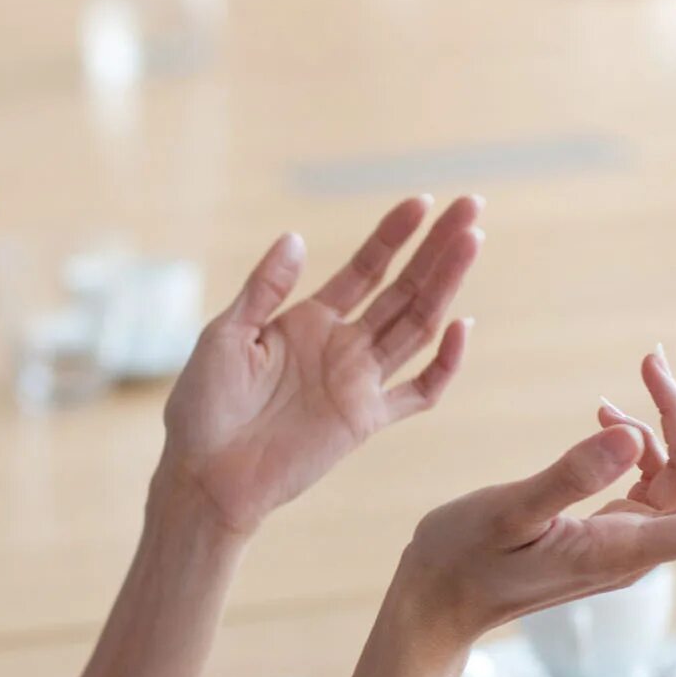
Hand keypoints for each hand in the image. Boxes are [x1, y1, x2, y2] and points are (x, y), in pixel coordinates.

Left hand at [160, 195, 481, 534]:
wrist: (204, 474)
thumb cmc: (203, 406)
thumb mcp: (225, 335)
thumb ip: (264, 290)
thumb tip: (295, 236)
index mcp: (307, 321)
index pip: (364, 269)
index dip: (392, 236)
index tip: (422, 202)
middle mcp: (341, 346)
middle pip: (403, 289)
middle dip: (436, 249)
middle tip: (471, 207)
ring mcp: (358, 382)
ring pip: (417, 326)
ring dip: (446, 285)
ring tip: (472, 242)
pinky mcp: (366, 421)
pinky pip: (418, 392)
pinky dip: (445, 364)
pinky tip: (462, 325)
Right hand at [393, 404, 675, 652]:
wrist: (437, 600)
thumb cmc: (463, 559)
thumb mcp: (509, 510)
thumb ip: (569, 475)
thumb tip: (631, 436)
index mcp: (618, 550)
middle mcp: (633, 548)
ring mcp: (622, 541)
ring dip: (671, 425)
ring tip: (646, 368)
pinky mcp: (605, 532)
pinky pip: (650, 484)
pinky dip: (640, 443)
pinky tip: (606, 414)